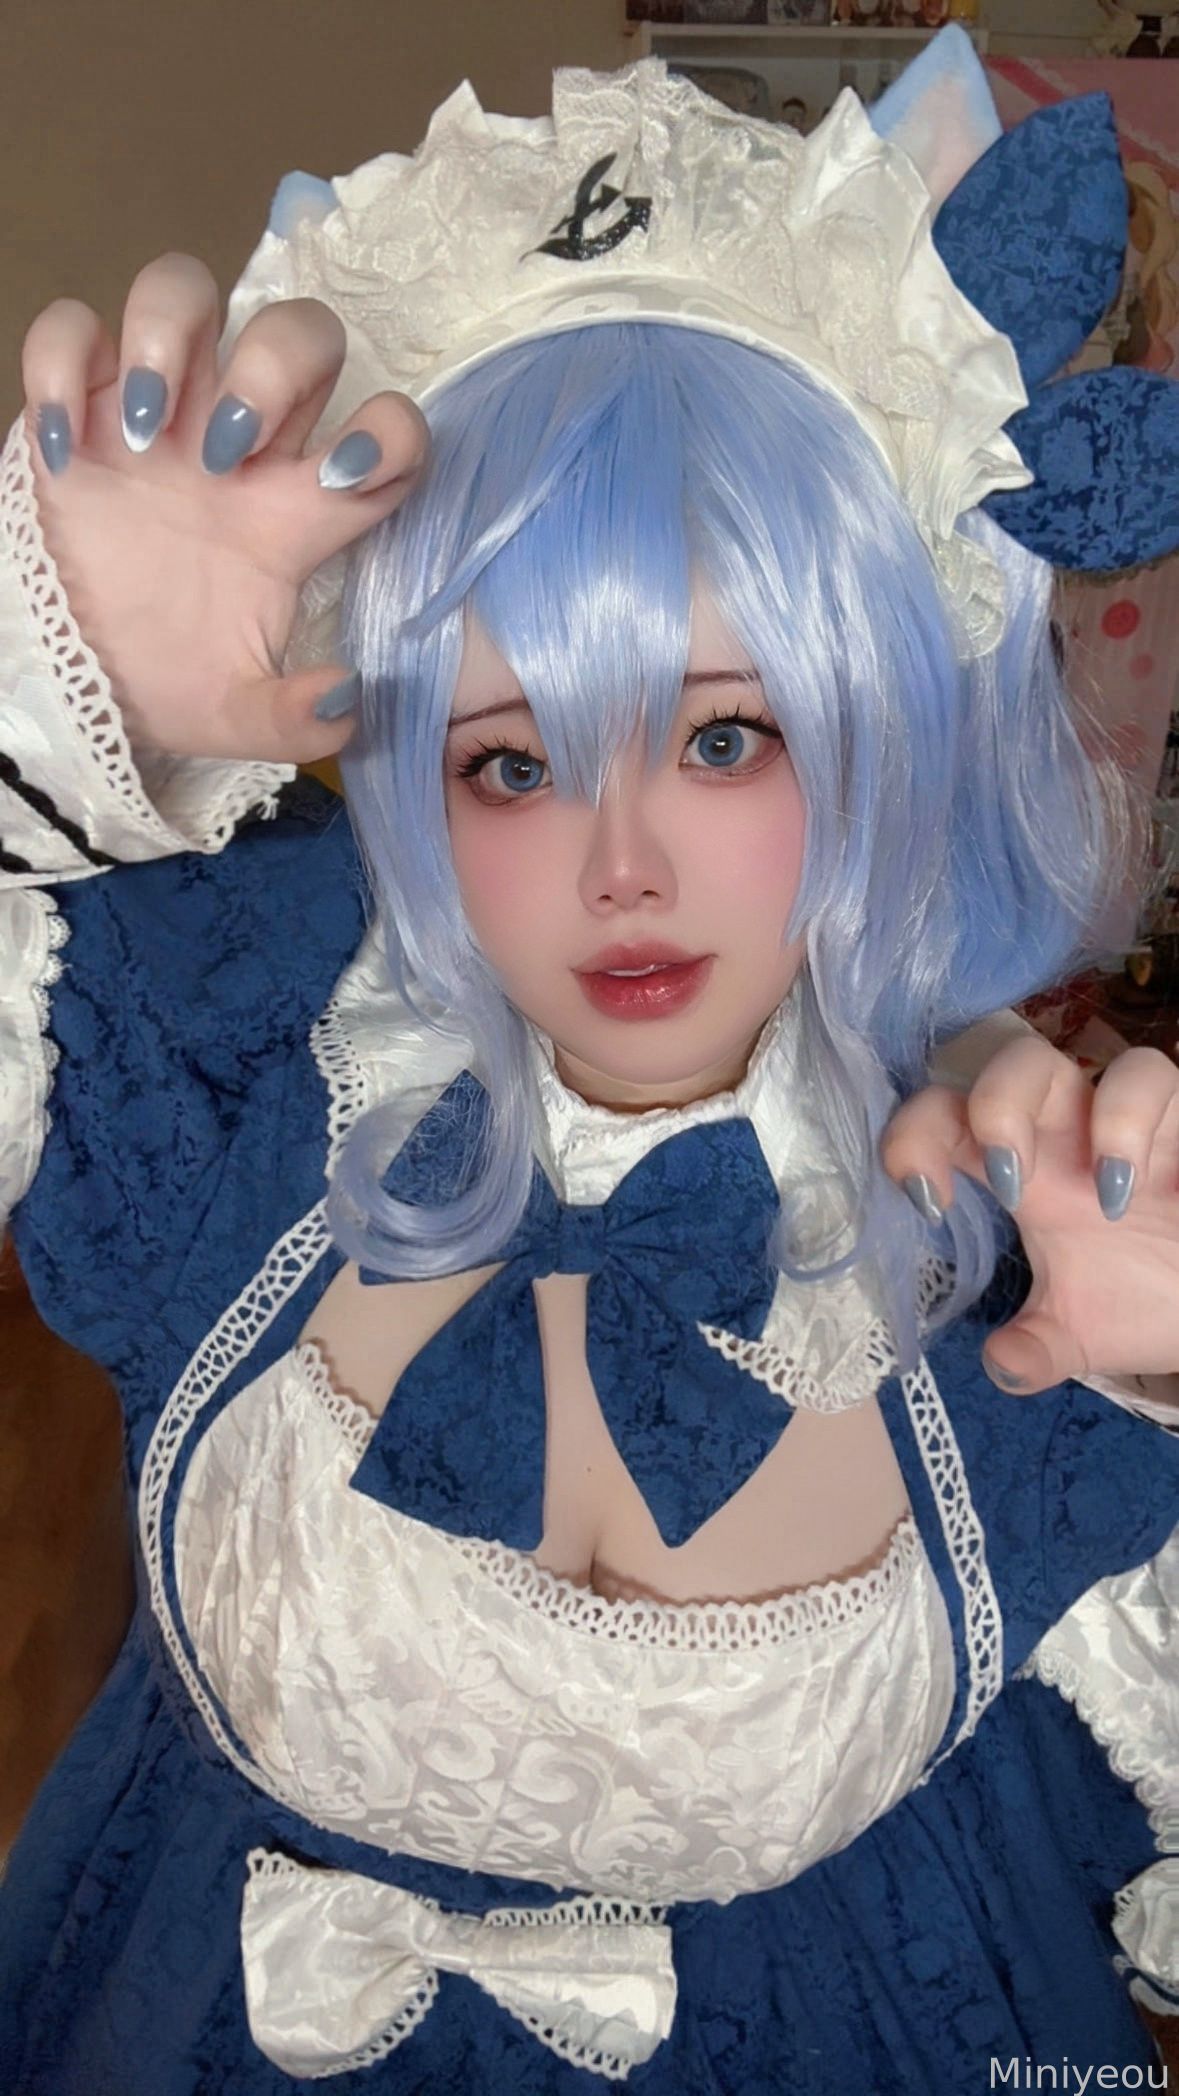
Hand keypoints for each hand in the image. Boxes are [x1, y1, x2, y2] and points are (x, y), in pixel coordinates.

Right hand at [20, 252, 427, 761]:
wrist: (74, 680)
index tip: (340, 477)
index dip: (389, 433)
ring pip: (186, 290)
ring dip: (170, 340)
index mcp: (293, 513)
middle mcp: (237, 445)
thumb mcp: (234, 717)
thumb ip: (293, 720)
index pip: (384, 434)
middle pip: (298, 330)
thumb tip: (344, 697)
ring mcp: (156, 413)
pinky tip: (65, 451)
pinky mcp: (74, 404)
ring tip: (143, 430)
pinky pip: (71, 327)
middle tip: (222, 453)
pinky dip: (62, 366)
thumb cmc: (168, 680)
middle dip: (274, 368)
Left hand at [882, 1035, 1178, 1395]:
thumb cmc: (1147, 1296)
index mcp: (1021, 1170)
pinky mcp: (1178, 1115)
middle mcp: (1061, 1130)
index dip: (914, 1140)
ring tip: (1093, 1195)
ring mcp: (1115, 1115)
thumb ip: (1036, 1351)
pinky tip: (1126, 1184)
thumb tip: (1002, 1365)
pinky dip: (1132, 1120)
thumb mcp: (1080, 1335)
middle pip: (1002, 1063)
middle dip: (989, 1107)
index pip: (944, 1119)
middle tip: (1009, 1186)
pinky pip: (1152, 1072)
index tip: (927, 1203)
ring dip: (1058, 1114)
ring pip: (1064, 1056)